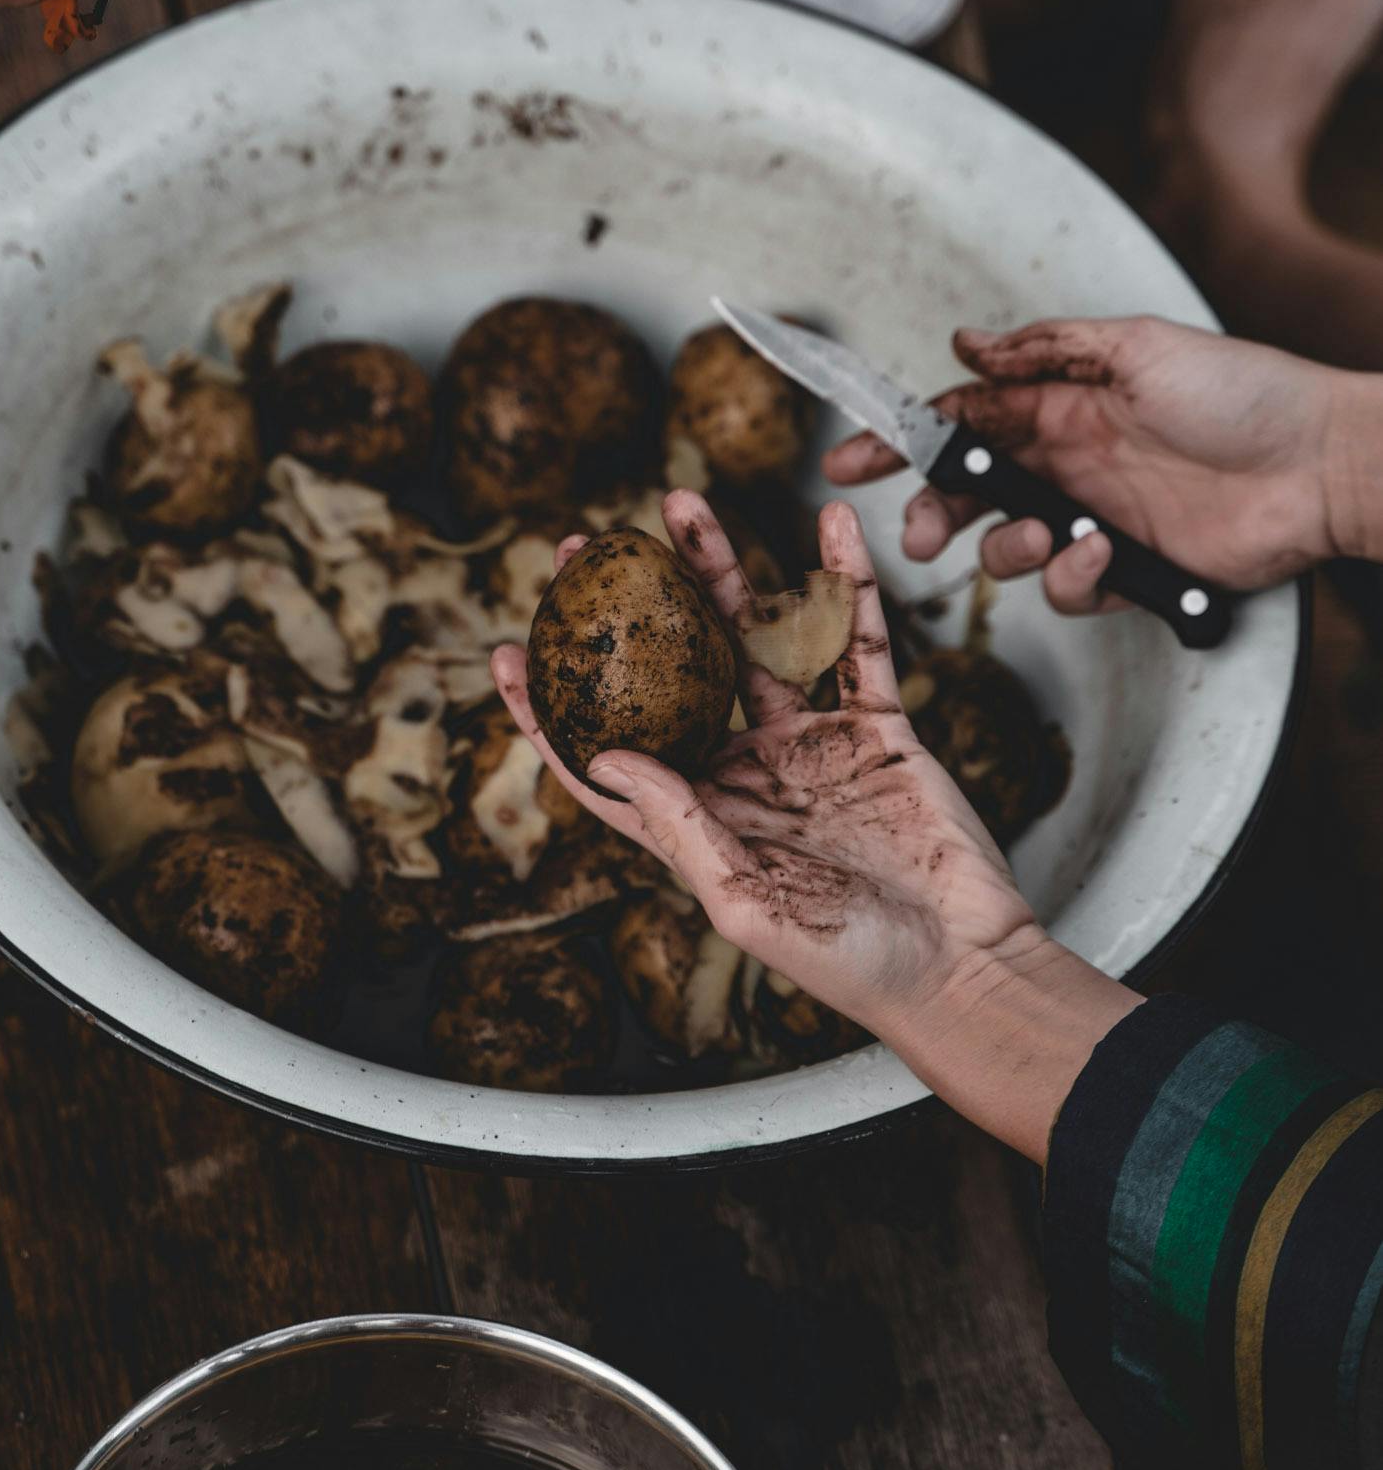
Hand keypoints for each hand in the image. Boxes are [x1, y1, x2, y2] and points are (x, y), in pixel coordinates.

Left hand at [491, 492, 1134, 1157]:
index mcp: (695, 821)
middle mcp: (741, 774)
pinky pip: (857, 640)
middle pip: (671, 672)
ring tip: (685, 504)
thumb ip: (680, 826)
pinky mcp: (873, 726)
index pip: (605, 756)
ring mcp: (807, 743)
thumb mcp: (747, 903)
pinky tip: (830, 526)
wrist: (962, 965)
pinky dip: (846, 581)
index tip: (508, 651)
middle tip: (589, 542)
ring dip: (722, 570)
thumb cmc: (851, 963)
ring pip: (752, 637)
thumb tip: (606, 755)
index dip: (552, 709)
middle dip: (630, 606)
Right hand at [824, 315, 1372, 613]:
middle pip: (968, 492)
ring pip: (1007, 549)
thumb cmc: (1243, 393)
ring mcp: (1093, 518)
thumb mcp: (1137, 346)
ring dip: (1006, 549)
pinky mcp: (1126, 571)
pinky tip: (1102, 554)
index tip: (848, 461)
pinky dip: (1072, 577)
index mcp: (1061, 405)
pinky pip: (1068, 589)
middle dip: (931, 512)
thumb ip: (1045, 348)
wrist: (1320, 463)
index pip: (960, 420)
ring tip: (1041, 535)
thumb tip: (964, 344)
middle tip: (919, 532)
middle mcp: (1069, 462)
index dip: (899, 440)